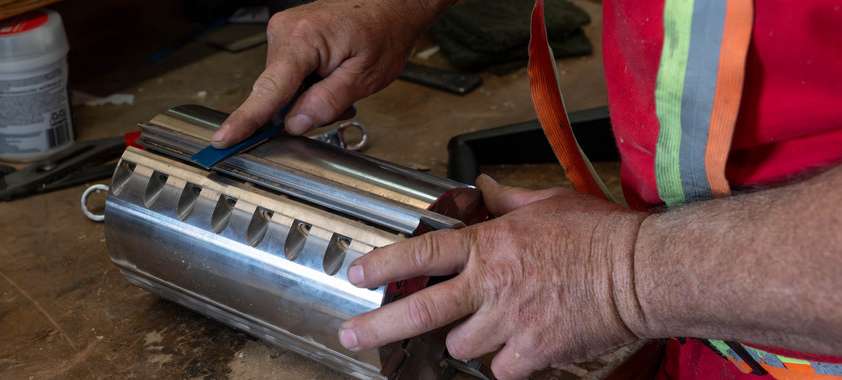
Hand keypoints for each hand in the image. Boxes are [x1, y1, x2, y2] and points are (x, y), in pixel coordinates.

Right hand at [210, 0, 451, 147]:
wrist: (391, 3)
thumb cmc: (383, 30)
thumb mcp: (364, 76)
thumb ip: (327, 102)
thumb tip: (295, 123)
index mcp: (302, 40)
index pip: (268, 89)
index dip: (246, 119)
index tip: (223, 138)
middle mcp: (284, 31)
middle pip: (277, 93)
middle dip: (303, 107)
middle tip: (341, 98)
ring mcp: (283, 31)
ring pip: (284, 87)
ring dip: (309, 96)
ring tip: (340, 81)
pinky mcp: (287, 35)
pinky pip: (289, 74)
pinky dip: (308, 83)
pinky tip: (330, 74)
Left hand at [339, 175, 650, 378]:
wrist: (643, 271)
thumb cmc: (601, 234)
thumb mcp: (548, 202)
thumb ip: (507, 199)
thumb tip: (485, 189)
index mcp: (490, 245)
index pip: (422, 254)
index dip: (383, 265)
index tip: (356, 274)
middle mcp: (492, 284)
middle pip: (421, 311)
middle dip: (378, 326)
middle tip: (350, 334)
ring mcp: (510, 321)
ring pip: (462, 345)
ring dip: (467, 339)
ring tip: (490, 325)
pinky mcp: (533, 352)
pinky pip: (500, 369)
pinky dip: (505, 364)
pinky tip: (520, 347)